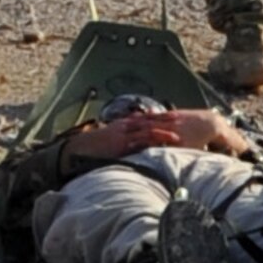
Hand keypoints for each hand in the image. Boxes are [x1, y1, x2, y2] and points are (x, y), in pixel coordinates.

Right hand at [65, 113, 184, 162]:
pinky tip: (160, 147)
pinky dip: (150, 144)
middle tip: (181, 119)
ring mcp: (124, 135)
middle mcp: (126, 126)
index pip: (147, 118)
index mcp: (125, 123)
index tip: (175, 115)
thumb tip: (137, 137)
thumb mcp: (112, 135)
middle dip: (166, 120)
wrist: (81, 147)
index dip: (161, 116)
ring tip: (177, 136)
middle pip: (150, 121)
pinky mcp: (122, 145)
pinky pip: (139, 144)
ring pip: (148, 131)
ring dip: (163, 133)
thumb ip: (126, 134)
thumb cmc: (97, 144)